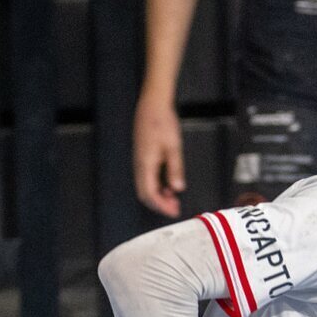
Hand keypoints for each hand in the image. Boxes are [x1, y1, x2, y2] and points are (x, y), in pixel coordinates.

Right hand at [133, 93, 185, 217]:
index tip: (173, 211)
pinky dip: (157, 185)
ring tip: (174, 198)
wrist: (153, 105)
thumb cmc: (163, 122)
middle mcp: (139, 164)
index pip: (150, 193)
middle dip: (159, 204)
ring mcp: (139, 161)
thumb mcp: (173, 147)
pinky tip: (169, 184)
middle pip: (145, 193)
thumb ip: (175, 169)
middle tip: (175, 208)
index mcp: (145, 163)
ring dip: (159, 195)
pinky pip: (147, 177)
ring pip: (145, 186)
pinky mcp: (142, 157)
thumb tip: (177, 189)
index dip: (161, 206)